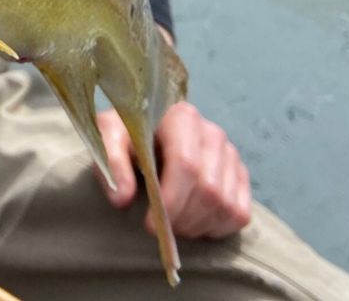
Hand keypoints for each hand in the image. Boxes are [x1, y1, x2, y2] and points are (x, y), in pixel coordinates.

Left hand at [95, 96, 252, 239]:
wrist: (145, 131)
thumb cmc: (126, 135)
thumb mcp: (108, 138)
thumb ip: (112, 163)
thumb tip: (122, 198)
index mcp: (182, 118)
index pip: (186, 165)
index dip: (170, 201)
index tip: (149, 225)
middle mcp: (213, 134)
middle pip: (208, 190)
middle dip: (182, 219)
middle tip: (160, 230)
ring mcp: (230, 155)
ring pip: (226, 205)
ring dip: (198, 226)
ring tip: (173, 226)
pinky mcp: (240, 176)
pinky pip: (240, 213)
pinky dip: (218, 228)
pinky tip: (194, 224)